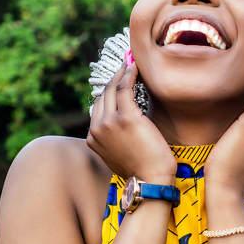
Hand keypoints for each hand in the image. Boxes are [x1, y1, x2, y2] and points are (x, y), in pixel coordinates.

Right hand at [86, 56, 176, 182]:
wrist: (151, 180)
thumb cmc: (142, 168)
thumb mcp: (120, 152)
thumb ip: (115, 136)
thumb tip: (123, 120)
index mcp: (93, 138)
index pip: (98, 106)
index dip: (108, 90)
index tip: (118, 78)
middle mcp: (97, 128)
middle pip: (103, 94)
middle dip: (113, 77)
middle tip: (124, 64)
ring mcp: (109, 122)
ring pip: (112, 89)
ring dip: (121, 72)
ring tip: (130, 62)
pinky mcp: (126, 117)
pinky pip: (124, 88)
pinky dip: (129, 75)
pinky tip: (134, 67)